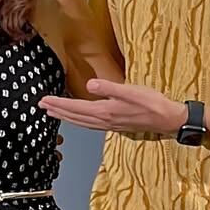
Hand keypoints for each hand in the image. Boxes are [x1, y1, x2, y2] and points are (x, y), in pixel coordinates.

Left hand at [39, 79, 186, 135]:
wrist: (167, 119)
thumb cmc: (151, 103)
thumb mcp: (131, 91)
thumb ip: (110, 88)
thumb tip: (90, 85)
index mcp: (105, 111)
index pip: (76, 107)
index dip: (59, 104)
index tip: (44, 100)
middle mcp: (104, 121)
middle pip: (75, 117)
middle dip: (58, 111)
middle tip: (42, 106)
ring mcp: (109, 125)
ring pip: (81, 122)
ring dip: (66, 117)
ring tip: (53, 113)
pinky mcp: (114, 125)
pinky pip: (90, 124)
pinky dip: (79, 121)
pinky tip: (78, 119)